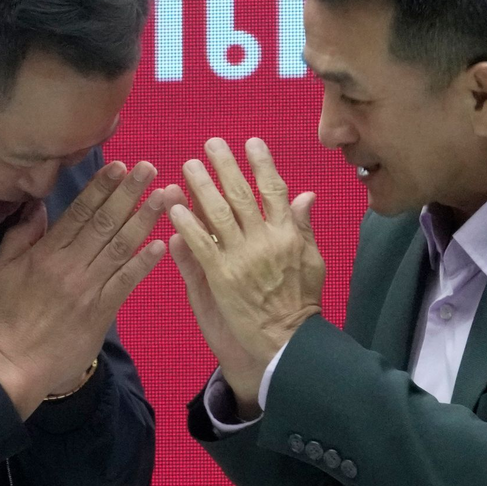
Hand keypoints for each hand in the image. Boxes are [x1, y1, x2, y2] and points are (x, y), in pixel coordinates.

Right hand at [0, 161, 166, 418]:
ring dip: (145, 220)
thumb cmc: (11, 315)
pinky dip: (144, 263)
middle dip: (128, 193)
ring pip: (120, 247)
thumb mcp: (2, 270)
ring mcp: (88, 288)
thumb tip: (38, 204)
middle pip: (104, 223)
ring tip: (166, 196)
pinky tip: (162, 244)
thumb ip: (20, 235)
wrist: (20, 365)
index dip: (100, 188)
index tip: (119, 165)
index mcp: (46, 253)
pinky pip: (126, 282)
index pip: (78, 213)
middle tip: (150, 168)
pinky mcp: (102, 311)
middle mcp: (70, 266)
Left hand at [168, 137, 324, 411]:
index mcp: (288, 234)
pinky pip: (201, 245)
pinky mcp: (222, 278)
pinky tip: (174, 207)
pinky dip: (188, 224)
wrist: (288, 343)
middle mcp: (265, 240)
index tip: (250, 142)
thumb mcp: (312, 261)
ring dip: (201, 187)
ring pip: (218, 214)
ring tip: (188, 166)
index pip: (274, 190)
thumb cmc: (301, 303)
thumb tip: (305, 195)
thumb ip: (303, 227)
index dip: (262, 165)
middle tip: (211, 143)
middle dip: (226, 166)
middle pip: (242, 195)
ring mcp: (242, 258)